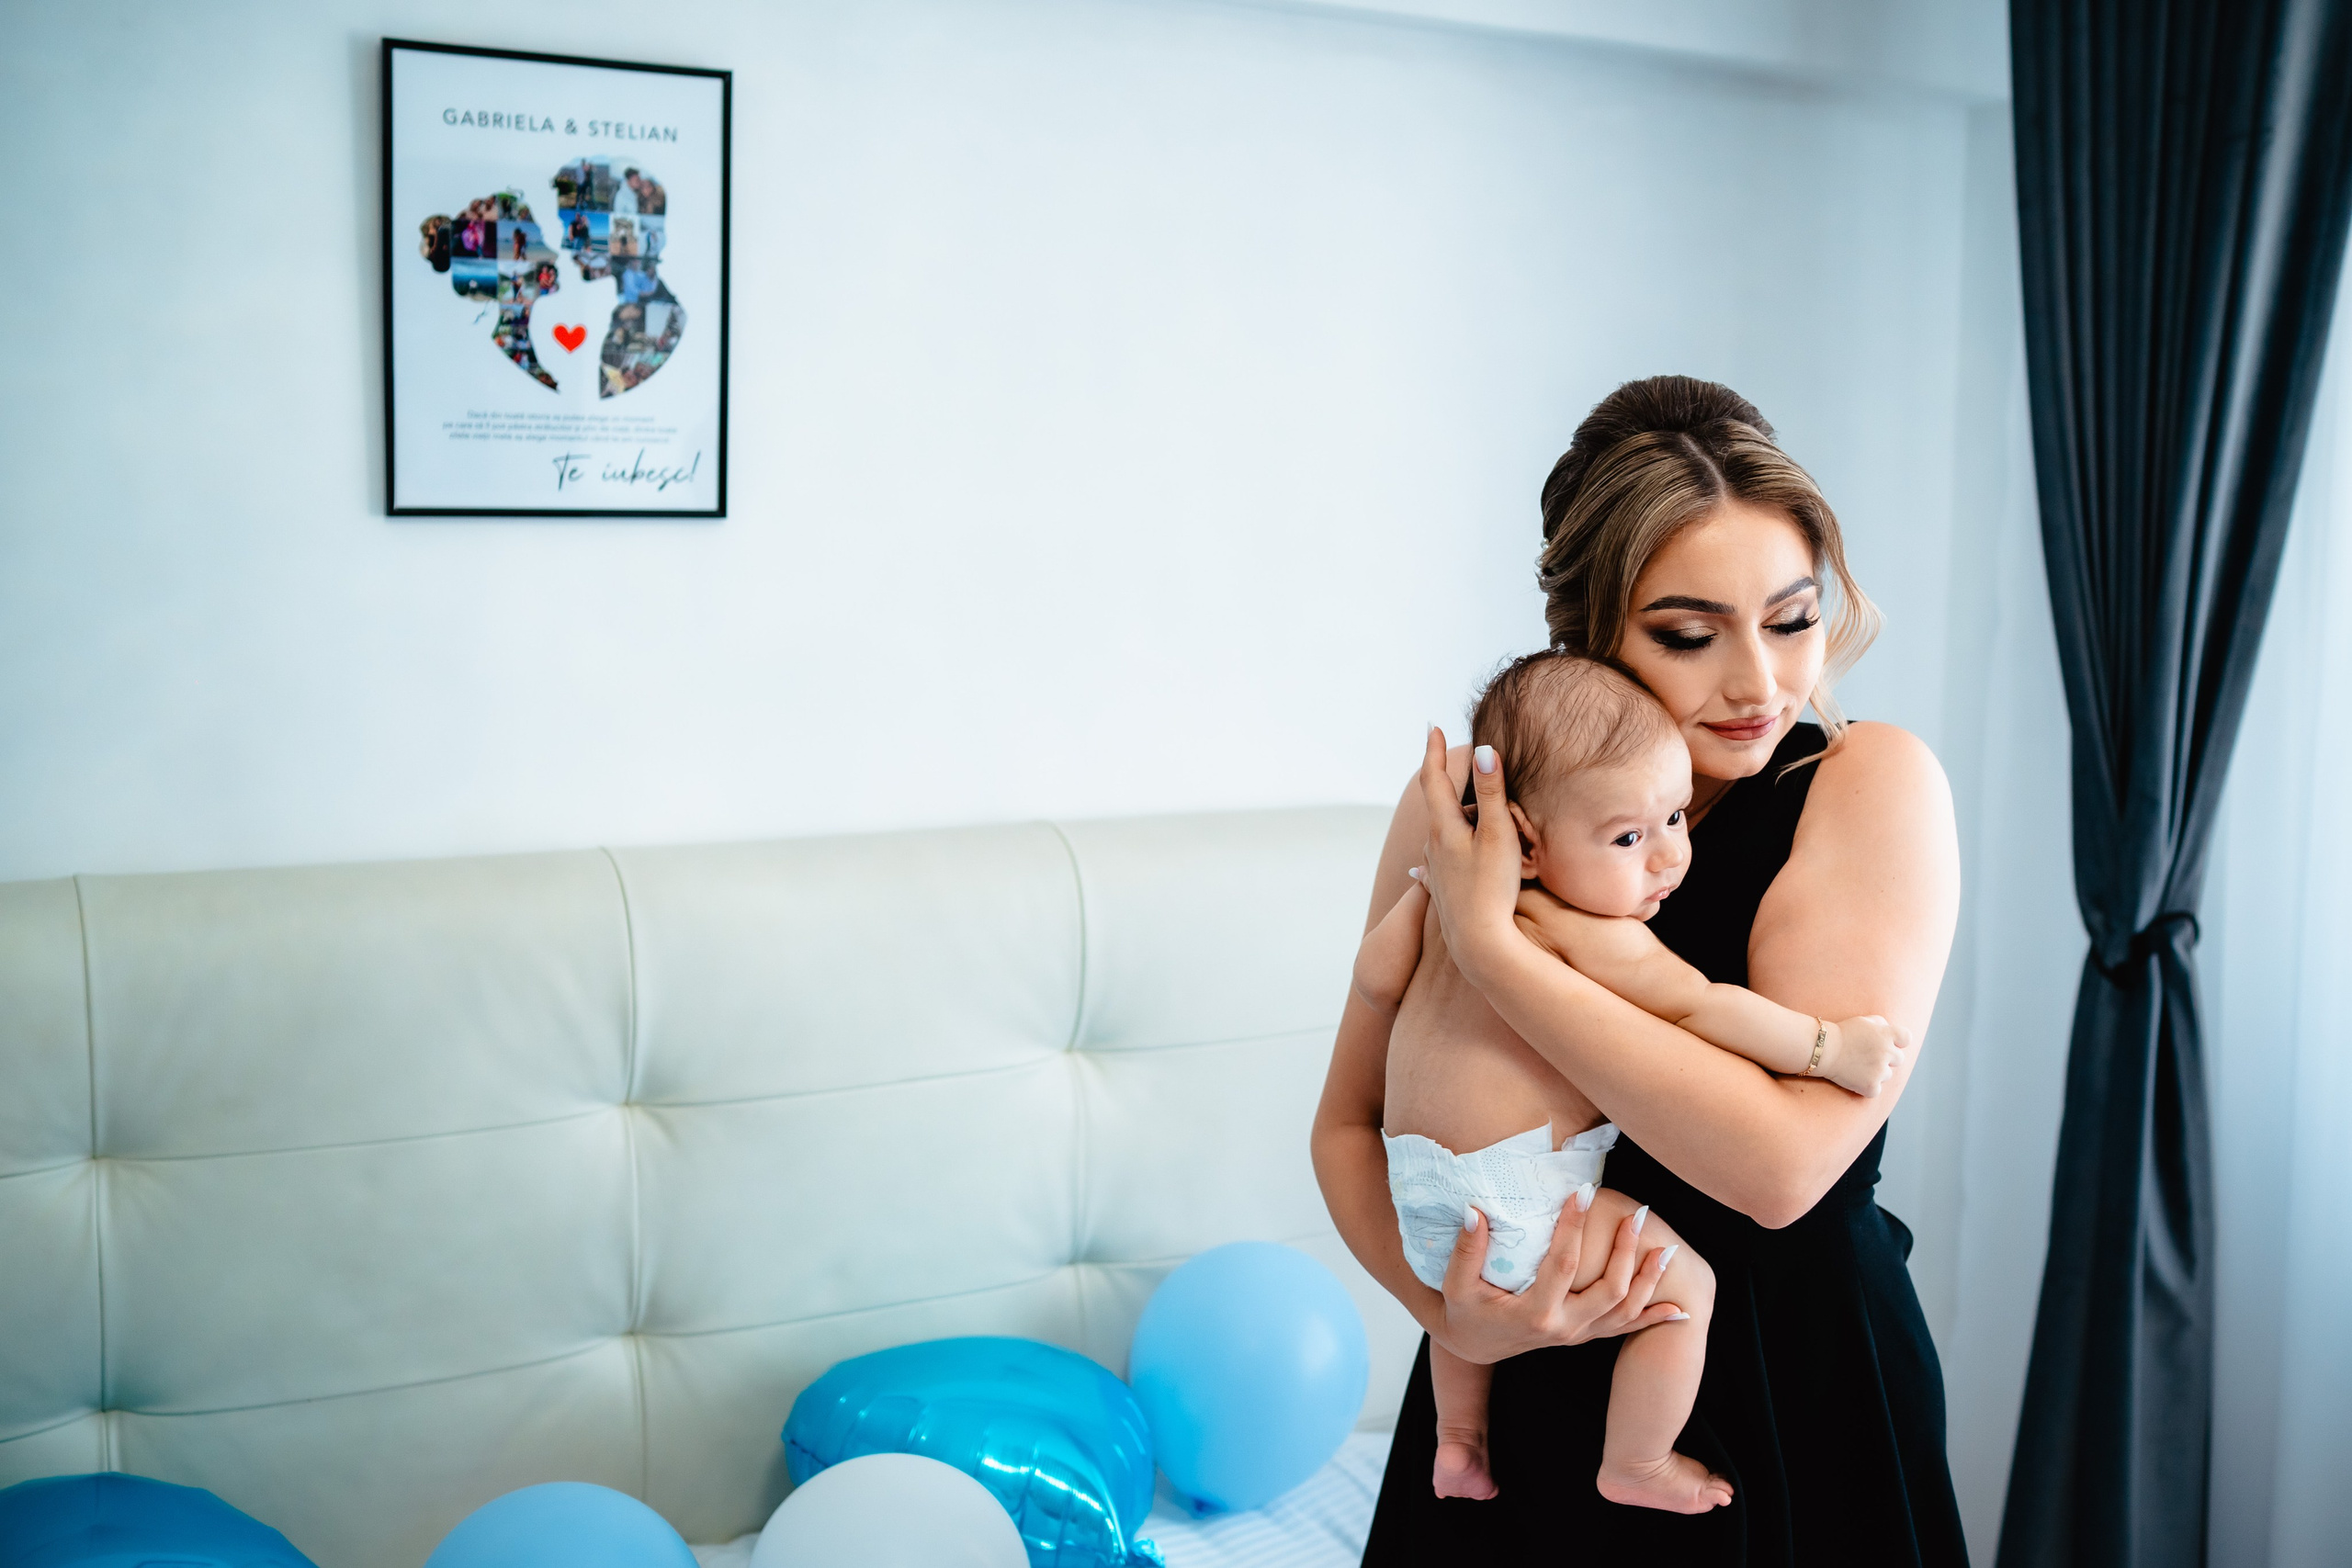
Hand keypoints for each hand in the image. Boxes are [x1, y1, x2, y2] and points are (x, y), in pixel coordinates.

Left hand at [1416, 728, 1528, 986]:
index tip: (1431, 728)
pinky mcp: (1443, 893)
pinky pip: (1437, 865)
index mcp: (1445, 828)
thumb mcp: (1498, 836)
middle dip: (1450, 784)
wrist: (1479, 944)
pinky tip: (1420, 869)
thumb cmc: (1493, 889)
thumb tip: (1484, 750)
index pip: (1434, 780)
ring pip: (1443, 835)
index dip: (1433, 752)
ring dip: (1454, 818)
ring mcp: (1436, 871)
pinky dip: (1437, 854)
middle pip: (1441, 806)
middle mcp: (1434, 847)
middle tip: (1454, 761)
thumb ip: (1493, 793)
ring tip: (1470, 811)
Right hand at [1428, 1188, 1686, 1364]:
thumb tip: (1475, 1211)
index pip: (1563, 1264)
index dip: (1573, 1225)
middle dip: (1626, 1250)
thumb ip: (1467, 1249)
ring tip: (1666, 1247)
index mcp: (1535, 1313)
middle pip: (1609, 1290)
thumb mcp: (1457, 1284)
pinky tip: (1680, 1310)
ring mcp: (1578, 1334)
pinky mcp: (1585, 1335)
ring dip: (1649, 1280)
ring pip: (1625, 1311)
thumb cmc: (1466, 1310)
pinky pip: (1625, 1328)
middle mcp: (1564, 1328)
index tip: (1582, 1191)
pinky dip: (1653, 1319)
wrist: (1474, 1346)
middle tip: (1636, 1214)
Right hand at [1819, 1014, 1911, 1097]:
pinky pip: (1876, 1090)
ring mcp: (1879, 1070)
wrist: (1822, 1050)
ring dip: (1876, 1072)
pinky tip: (1855, 1079)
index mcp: (1887, 1034)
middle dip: (1887, 1058)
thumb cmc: (1841, 1033)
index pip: (1906, 1038)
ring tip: (1858, 1066)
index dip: (1898, 1042)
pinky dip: (1867, 1088)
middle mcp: (1887, 1052)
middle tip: (1868, 1056)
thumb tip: (1889, 1031)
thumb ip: (1881, 1024)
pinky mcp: (1870, 1086)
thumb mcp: (1863, 1020)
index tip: (1888, 1043)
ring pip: (1887, 1075)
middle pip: (1899, 1059)